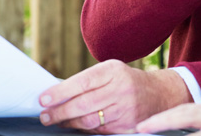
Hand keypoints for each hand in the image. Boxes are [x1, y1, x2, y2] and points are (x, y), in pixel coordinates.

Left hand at [39, 60, 191, 133]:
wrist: (158, 94)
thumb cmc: (125, 80)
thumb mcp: (110, 71)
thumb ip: (87, 80)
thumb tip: (56, 93)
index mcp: (113, 71)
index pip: (82, 82)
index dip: (61, 92)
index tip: (43, 99)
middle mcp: (120, 90)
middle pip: (83, 104)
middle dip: (59, 112)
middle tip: (45, 115)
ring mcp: (124, 109)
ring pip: (88, 120)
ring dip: (68, 122)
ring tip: (56, 120)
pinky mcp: (126, 126)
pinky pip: (98, 130)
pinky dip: (83, 128)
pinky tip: (75, 125)